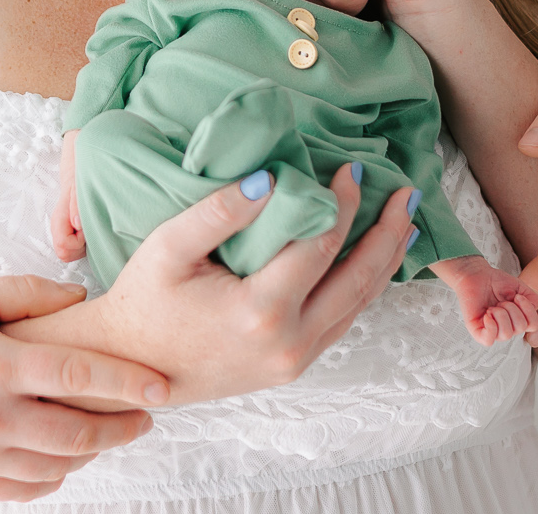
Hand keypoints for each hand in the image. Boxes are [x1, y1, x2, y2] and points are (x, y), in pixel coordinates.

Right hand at [0, 275, 168, 500]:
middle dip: (122, 425)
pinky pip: (21, 490)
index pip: (79, 376)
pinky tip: (66, 458)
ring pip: (55, 467)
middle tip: (146, 414)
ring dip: (92, 452)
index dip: (128, 382)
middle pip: (77, 433)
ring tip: (110, 431)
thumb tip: (78, 294)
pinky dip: (53, 478)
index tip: (162, 385)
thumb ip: (24, 293)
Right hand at [32, 164, 416, 404]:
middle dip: (386, 232)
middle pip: (357, 280)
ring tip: (404, 223)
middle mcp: (288, 344)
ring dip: (385, 262)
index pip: (319, 246)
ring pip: (357, 306)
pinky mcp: (293, 367)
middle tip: (406, 193)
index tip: (352, 169)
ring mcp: (294, 361)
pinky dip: (364, 289)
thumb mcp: (168, 247)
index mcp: (260, 312)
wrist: (131, 365)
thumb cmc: (145, 301)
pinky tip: (373, 262)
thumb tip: (270, 178)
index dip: (341, 203)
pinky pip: (342, 323)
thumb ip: (219, 210)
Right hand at [52, 131, 85, 261]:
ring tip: (96, 218)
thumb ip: (76, 202)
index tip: (87, 227)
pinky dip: (88, 236)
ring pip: (73, 249)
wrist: (84, 152)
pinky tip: (96, 219)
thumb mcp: (79, 180)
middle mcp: (64, 222)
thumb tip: (77, 225)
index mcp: (61, 215)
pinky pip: (80, 241)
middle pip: (66, 253)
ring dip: (86, 240)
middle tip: (93, 224)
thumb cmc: (81, 164)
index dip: (77, 243)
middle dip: (81, 245)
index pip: (63, 247)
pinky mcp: (77, 222)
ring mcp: (69, 223)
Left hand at [431, 255, 537, 345]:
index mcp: (519, 320)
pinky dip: (490, 327)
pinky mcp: (477, 331)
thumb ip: (533, 299)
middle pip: (520, 328)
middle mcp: (508, 328)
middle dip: (512, 309)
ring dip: (501, 315)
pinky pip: (488, 340)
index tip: (517, 296)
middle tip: (501, 300)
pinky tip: (487, 314)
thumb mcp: (521, 288)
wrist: (476, 274)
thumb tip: (535, 310)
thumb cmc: (496, 282)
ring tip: (493, 306)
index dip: (528, 310)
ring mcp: (492, 331)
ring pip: (506, 334)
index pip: (534, 326)